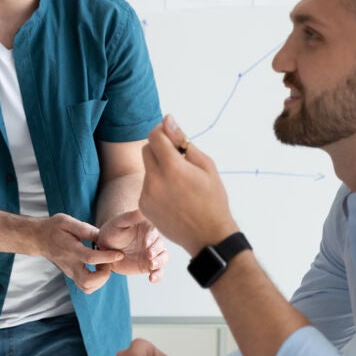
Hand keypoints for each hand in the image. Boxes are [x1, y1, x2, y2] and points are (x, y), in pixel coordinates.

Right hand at [35, 213, 124, 293]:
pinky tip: (98, 269)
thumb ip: (85, 229)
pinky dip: (96, 282)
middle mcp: (70, 265)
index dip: (107, 257)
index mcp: (70, 250)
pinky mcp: (71, 275)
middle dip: (104, 275)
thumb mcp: (67, 221)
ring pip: (87, 287)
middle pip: (88, 282)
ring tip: (103, 265)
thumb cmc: (53, 228)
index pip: (90, 258)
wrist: (38, 238)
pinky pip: (86, 287)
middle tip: (107, 262)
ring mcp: (70, 272)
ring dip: (101, 280)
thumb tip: (102, 235)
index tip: (119, 254)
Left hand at [95, 209, 169, 282]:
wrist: (105, 248)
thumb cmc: (111, 231)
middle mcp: (153, 240)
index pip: (156, 231)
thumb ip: (130, 217)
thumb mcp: (119, 223)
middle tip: (149, 255)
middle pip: (162, 245)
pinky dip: (158, 276)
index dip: (152, 237)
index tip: (145, 242)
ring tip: (151, 265)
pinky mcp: (149, 265)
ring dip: (160, 262)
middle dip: (157, 250)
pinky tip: (151, 279)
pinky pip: (158, 271)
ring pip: (164, 257)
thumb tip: (143, 209)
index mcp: (148, 227)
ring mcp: (152, 253)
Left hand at [140, 115, 238, 256]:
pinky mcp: (143, 206)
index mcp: (172, 168)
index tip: (171, 134)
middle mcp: (154, 180)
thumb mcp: (206, 165)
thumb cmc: (212, 199)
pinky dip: (156, 184)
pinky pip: (146, 185)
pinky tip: (173, 196)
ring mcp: (146, 194)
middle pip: (146, 149)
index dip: (162, 130)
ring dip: (159, 167)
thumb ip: (183, 141)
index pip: (155, 136)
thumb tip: (167, 119)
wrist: (208, 236)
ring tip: (179, 183)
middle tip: (178, 159)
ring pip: (147, 168)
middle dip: (159, 148)